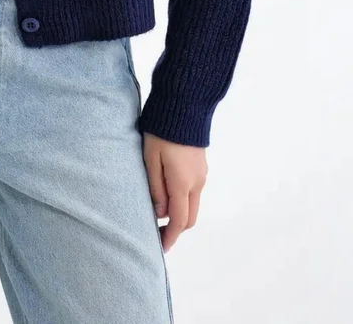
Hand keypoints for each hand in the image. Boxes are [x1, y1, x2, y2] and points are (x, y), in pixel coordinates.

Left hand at [142, 133, 207, 252]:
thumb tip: (160, 213)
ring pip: (193, 204)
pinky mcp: (201, 165)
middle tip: (158, 231)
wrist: (184, 105)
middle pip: (190, 217)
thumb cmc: (162, 131)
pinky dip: (183, 199)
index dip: (171, 237)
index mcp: (183, 183)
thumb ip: (155, 188)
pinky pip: (194, 191)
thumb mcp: (150, 158)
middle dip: (176, 228)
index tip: (161, 248)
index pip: (180, 221)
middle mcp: (197, 183)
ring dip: (179, 213)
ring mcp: (202, 174)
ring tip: (159, 211)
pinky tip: (168, 193)